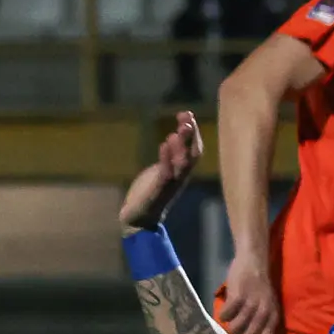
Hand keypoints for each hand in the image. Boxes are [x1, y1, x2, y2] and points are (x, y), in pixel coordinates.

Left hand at [120, 113, 204, 232]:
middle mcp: (180, 177)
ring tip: (178, 129)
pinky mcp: (158, 190)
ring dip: (182, 146)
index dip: (194, 132)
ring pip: (183, 164)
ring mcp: (171, 184)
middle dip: (191, 135)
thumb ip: (169, 156)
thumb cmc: (148, 194)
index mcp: (182, 172)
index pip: (195, 150)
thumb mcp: (161, 170)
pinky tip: (164, 143)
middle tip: (187, 116)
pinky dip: (167, 157)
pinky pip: (166, 173)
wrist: (137, 219)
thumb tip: (174, 136)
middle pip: (193, 154)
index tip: (187, 114)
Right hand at [215, 252, 281, 333]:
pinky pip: (226, 314)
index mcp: (273, 316)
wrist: (254, 262)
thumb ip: (262, 322)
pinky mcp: (238, 296)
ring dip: (229, 328)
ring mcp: (251, 304)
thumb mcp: (267, 305)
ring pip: (235, 328)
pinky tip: (224, 311)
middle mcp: (264, 312)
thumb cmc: (260, 286)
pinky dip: (223, 315)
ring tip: (227, 323)